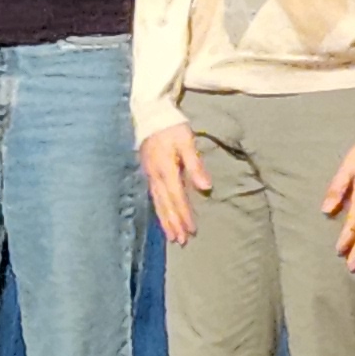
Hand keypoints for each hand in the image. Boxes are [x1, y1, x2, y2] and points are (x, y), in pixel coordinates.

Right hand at [140, 122, 211, 246]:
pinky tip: (163, 218)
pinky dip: (159, 210)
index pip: (177, 198)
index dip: (184, 215)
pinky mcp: (148, 173)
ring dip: (166, 221)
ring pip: (158, 203)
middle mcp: (156, 177)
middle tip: (181, 241)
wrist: (150, 114)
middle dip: (174, 223)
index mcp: (166, 170)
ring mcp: (150, 176)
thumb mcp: (186, 142)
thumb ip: (195, 166)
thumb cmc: (172, 127)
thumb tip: (206, 188)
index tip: (191, 230)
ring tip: (172, 236)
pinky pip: (154, 197)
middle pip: (166, 205)